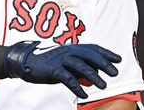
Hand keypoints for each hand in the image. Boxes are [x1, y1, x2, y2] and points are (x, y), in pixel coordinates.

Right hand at [3, 41, 121, 97]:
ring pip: (81, 66)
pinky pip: (68, 79)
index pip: (93, 48)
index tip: (118, 59)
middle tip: (115, 73)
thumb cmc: (46, 63)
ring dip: (93, 77)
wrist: (25, 61)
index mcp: (72, 48)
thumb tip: (91, 79)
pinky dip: (77, 87)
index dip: (107, 53)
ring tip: (103, 86)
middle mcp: (68, 51)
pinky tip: (83, 94)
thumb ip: (78, 70)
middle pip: (90, 56)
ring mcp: (61, 59)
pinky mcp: (53, 69)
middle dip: (104, 64)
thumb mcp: (64, 64)